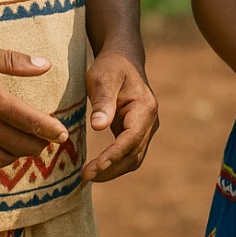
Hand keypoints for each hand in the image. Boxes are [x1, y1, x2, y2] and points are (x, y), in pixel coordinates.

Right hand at [0, 40, 68, 170]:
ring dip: (20, 153)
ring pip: (4, 158)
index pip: (29, 122)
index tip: (63, 134)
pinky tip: (4, 152)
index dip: (50, 130)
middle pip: (21, 145)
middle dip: (40, 144)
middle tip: (49, 138)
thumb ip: (15, 61)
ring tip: (29, 144)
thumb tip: (44, 64)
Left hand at [82, 50, 158, 181]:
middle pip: (134, 154)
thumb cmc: (111, 66)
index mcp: (145, 108)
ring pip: (133, 158)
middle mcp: (150, 121)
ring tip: (88, 177)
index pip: (131, 138)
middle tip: (85, 178)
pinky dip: (114, 164)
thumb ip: (102, 102)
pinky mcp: (137, 132)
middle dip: (111, 169)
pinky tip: (97, 169)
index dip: (113, 156)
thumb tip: (98, 126)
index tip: (93, 169)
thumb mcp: (103, 78)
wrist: (123, 59)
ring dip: (113, 170)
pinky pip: (128, 153)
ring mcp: (145, 128)